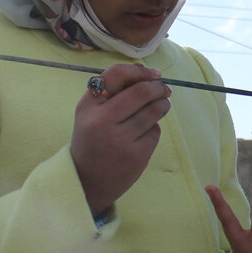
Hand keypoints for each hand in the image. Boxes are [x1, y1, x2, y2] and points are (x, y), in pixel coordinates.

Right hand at [70, 64, 171, 215]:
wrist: (86, 181)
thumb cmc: (92, 141)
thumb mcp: (90, 114)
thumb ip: (112, 92)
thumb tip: (147, 72)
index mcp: (88, 106)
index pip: (116, 74)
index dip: (139, 71)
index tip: (153, 74)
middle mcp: (102, 120)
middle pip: (141, 91)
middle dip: (159, 87)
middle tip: (165, 89)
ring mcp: (120, 139)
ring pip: (153, 110)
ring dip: (163, 104)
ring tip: (162, 105)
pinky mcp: (136, 155)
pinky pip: (154, 131)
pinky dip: (153, 128)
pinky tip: (144, 135)